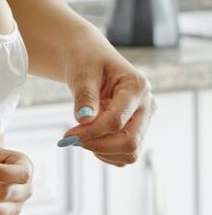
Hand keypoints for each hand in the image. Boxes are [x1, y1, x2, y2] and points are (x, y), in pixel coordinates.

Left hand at [59, 30, 155, 166]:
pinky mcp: (137, 131)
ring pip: (129, 153)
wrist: (89, 59)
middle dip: (98, 145)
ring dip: (101, 151)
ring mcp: (144, 120)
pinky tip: (90, 137)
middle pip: (130, 142)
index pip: (117, 121)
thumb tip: (84, 120)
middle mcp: (146, 105)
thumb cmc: (87, 60)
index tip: (67, 135)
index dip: (91, 132)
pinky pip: (124, 155)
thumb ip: (85, 95)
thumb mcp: (82, 72)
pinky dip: (105, 153)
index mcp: (137, 87)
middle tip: (71, 140)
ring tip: (81, 133)